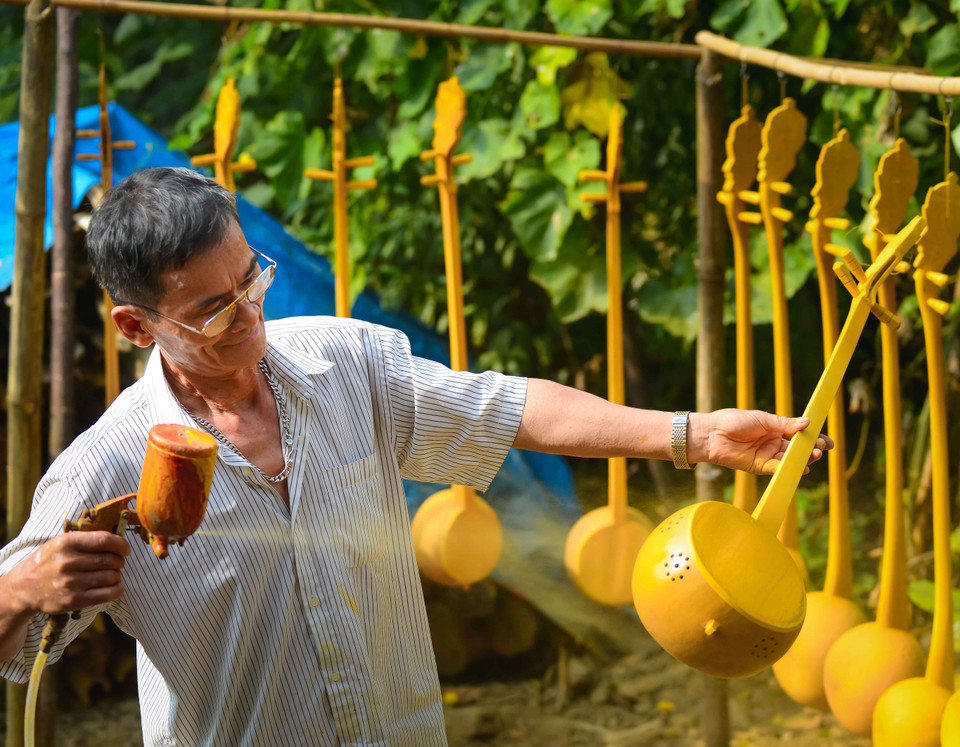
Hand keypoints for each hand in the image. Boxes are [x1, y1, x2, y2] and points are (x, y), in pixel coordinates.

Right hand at [6, 531, 129, 616]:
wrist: (24, 588)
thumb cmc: (49, 562)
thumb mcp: (61, 543)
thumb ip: (87, 539)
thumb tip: (119, 539)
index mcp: (66, 543)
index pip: (105, 540)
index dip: (121, 544)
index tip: (125, 549)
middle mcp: (68, 562)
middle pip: (111, 560)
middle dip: (119, 561)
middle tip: (116, 563)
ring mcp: (70, 582)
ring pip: (111, 577)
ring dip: (116, 576)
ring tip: (110, 575)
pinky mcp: (73, 600)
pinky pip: (107, 594)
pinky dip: (117, 589)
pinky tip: (115, 586)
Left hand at [690, 409, 833, 474]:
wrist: (712, 433)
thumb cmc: (734, 421)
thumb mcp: (762, 418)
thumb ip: (784, 423)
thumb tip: (808, 423)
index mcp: (775, 429)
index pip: (799, 434)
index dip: (814, 439)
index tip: (828, 442)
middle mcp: (773, 443)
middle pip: (797, 449)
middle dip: (811, 449)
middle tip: (820, 448)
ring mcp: (767, 456)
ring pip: (790, 460)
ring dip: (803, 459)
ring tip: (814, 456)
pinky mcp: (759, 466)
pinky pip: (777, 469)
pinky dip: (788, 469)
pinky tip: (800, 468)